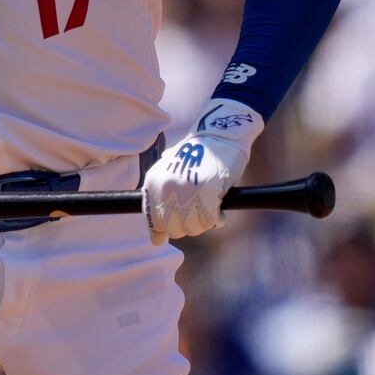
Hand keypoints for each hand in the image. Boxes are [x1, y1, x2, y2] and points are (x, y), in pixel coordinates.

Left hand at [142, 98, 262, 243]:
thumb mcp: (171, 174)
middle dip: (188, 226)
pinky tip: (220, 207)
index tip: (170, 232)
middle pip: (175, 229)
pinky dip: (218, 219)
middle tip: (200, 212)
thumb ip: (161, 204)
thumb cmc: (196, 156)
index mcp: (153, 182)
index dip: (164, 230)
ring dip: (204, 222)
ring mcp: (186, 190)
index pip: (154, 220)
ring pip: (193, 227)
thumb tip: (155, 241)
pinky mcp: (207, 191)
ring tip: (210, 206)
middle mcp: (166, 188)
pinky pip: (211, 220)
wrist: (219, 134)